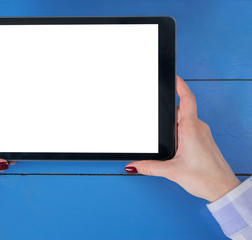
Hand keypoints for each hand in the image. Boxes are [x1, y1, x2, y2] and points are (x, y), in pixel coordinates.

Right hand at [125, 76, 240, 201]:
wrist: (223, 189)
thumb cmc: (205, 178)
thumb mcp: (172, 172)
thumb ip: (150, 167)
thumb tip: (133, 164)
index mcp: (190, 129)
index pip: (186, 100)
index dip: (180, 86)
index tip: (174, 77)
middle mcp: (198, 128)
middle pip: (181, 109)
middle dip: (168, 109)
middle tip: (155, 110)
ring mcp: (202, 134)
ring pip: (185, 119)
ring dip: (173, 122)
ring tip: (163, 132)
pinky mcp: (203, 140)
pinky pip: (190, 128)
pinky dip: (179, 129)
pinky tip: (173, 142)